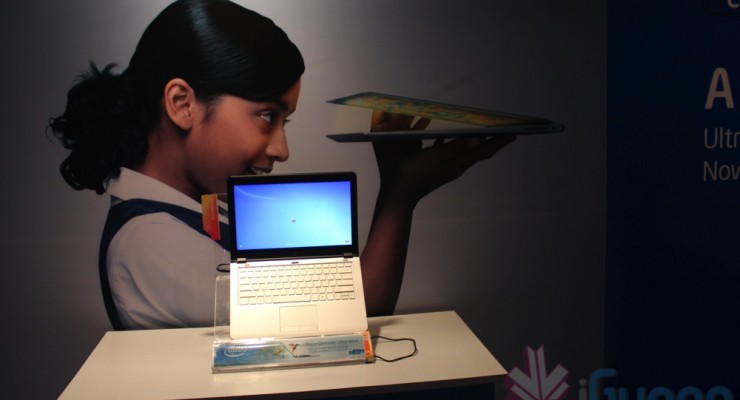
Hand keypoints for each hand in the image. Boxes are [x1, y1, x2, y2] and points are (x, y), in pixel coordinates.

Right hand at [370, 110, 515, 206]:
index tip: (513, 135)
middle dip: (491, 142)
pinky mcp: (436, 168)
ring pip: (465, 153)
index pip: (484, 152)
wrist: (400, 193)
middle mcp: (456, 167)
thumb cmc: (416, 172)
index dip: (498, 143)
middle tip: (501, 132)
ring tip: (480, 133)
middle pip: (478, 153)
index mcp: (458, 163)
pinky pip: (448, 153)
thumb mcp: (436, 157)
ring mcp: (446, 169)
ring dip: (474, 142)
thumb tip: (478, 141)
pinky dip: (453, 144)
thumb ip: (455, 148)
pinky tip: (446, 137)